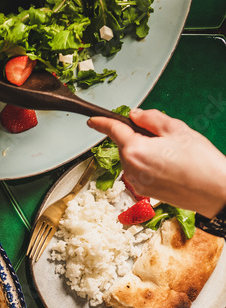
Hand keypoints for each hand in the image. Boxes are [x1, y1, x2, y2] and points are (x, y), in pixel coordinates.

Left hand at [89, 108, 225, 217]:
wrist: (214, 192)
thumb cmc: (199, 161)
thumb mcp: (176, 129)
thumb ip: (151, 119)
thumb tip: (135, 115)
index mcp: (135, 150)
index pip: (113, 131)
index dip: (102, 122)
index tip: (93, 120)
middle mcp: (131, 169)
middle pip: (125, 144)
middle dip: (138, 136)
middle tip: (165, 137)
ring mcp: (136, 183)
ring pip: (133, 158)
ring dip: (145, 151)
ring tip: (173, 154)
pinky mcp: (144, 191)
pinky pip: (140, 171)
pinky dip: (149, 164)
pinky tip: (171, 165)